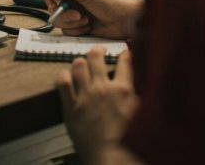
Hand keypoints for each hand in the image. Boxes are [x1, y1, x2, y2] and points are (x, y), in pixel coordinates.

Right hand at [39, 0, 142, 38]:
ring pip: (59, 21)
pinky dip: (77, 30)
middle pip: (53, 8)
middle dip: (64, 14)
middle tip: (78, 15)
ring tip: (87, 21)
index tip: (55, 3)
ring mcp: (76, 15)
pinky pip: (68, 31)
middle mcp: (73, 1)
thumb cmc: (110, 2)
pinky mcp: (80, 28)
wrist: (126, 21)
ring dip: (72, 23)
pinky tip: (89, 27)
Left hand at [57, 48, 138, 164]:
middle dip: (97, 50)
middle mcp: (103, 88)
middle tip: (99, 51)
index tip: (124, 53)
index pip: (125, 62)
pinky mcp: (70, 106)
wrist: (110, 156)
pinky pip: (62, 82)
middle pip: (95, 57)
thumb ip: (138, 98)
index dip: (125, 54)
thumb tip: (138, 86)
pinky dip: (64, 76)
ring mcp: (85, 96)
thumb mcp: (142, 115)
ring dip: (80, 62)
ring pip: (77, 65)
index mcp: (124, 90)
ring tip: (82, 63)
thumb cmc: (128, 141)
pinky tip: (66, 76)